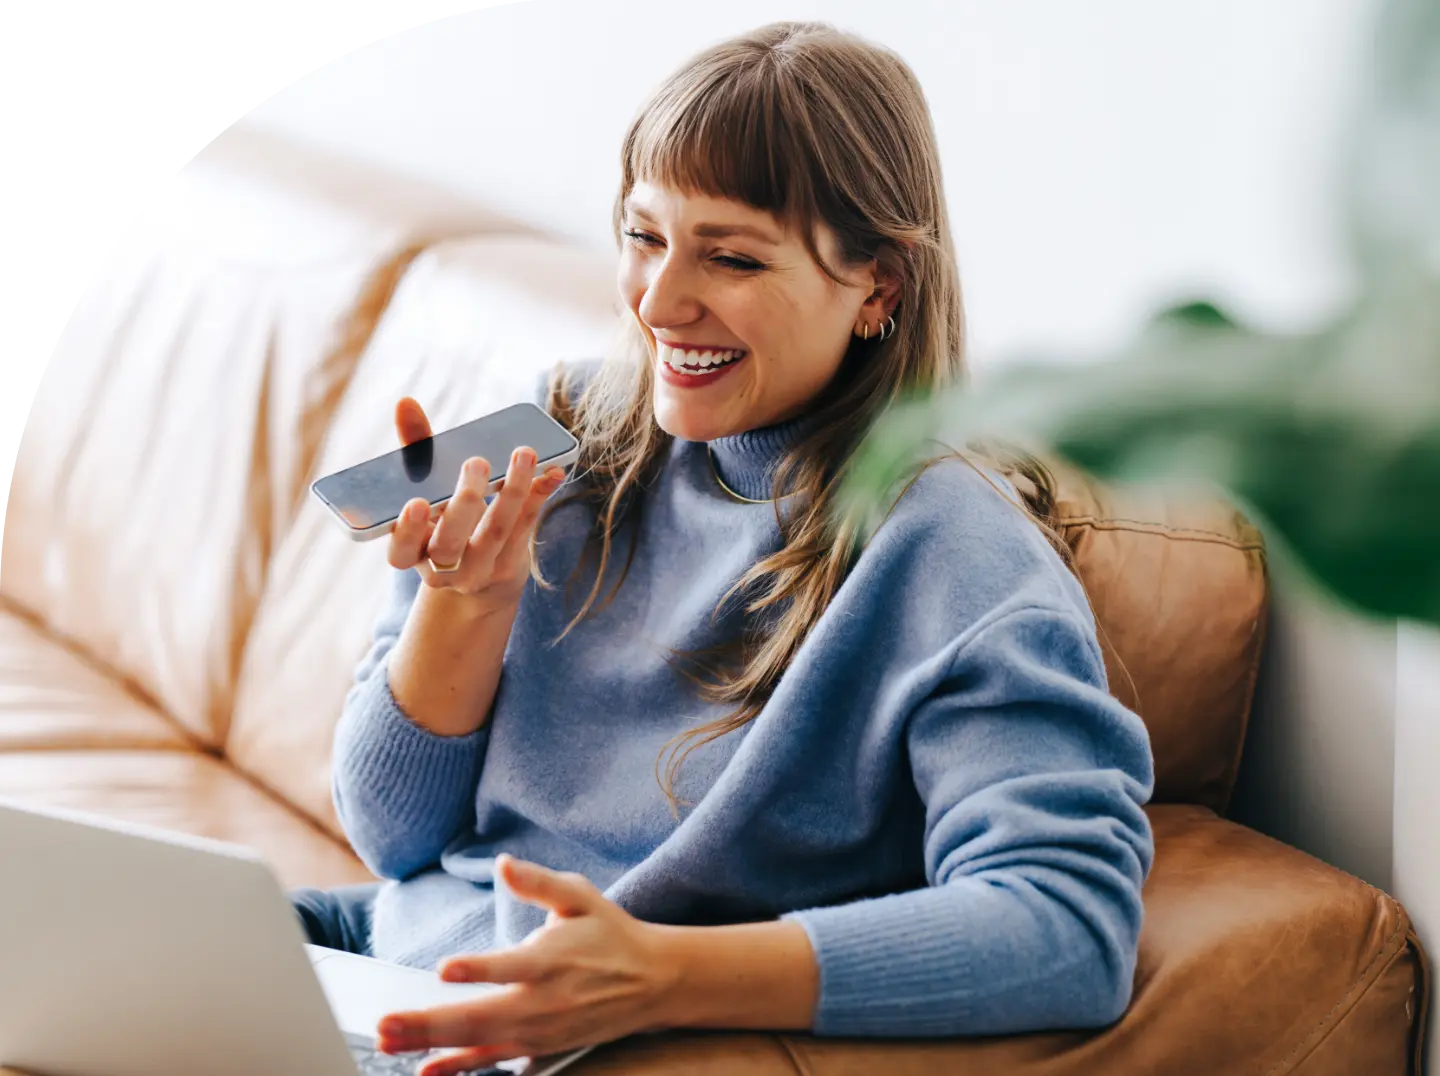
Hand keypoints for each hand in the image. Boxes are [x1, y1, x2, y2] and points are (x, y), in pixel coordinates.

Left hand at [375, 854, 678, 1073]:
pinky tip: (427, 1070)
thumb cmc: (610, 934)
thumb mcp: (581, 896)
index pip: (512, 966)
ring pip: (480, 1043)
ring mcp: (540, 1030)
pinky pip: (493, 1061)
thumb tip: (504, 864)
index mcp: (553, 959)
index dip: (478, 969)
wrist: (652, 982)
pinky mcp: (539, 1046)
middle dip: (430, 1022)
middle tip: (386, 1023)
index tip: (445, 968)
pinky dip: (460, 1067)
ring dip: (432, 1044)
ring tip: (389, 1043)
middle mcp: (544, 1001)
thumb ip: (539, 882)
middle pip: (482, 1016)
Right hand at [386, 398, 567, 606]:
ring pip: (495, 533)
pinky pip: (525, 529)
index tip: (419, 503)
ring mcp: (477, 570)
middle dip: (464, 503)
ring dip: (512, 491)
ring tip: (523, 454)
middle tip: (477, 463)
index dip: (408, 531)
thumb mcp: (425, 489)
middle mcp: (441, 568)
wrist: (479, 573)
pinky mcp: (509, 564)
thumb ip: (415, 449)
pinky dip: (538, 496)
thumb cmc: (444, 520)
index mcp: (411, 552)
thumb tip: (405, 403)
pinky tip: (553, 471)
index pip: (400, 552)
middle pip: (449, 544)